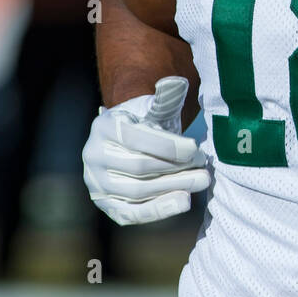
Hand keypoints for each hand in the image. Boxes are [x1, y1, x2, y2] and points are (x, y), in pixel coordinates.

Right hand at [82, 76, 210, 225]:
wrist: (129, 147)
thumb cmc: (146, 126)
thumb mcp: (154, 110)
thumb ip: (166, 99)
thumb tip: (177, 83)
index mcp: (104, 127)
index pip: (137, 138)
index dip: (169, 146)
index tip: (196, 149)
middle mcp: (93, 155)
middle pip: (139, 166)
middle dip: (176, 168)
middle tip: (204, 168)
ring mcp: (96, 182)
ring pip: (137, 191)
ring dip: (173, 187)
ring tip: (201, 182)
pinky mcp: (106, 204)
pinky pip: (131, 213)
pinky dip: (158, 210)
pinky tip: (183, 202)